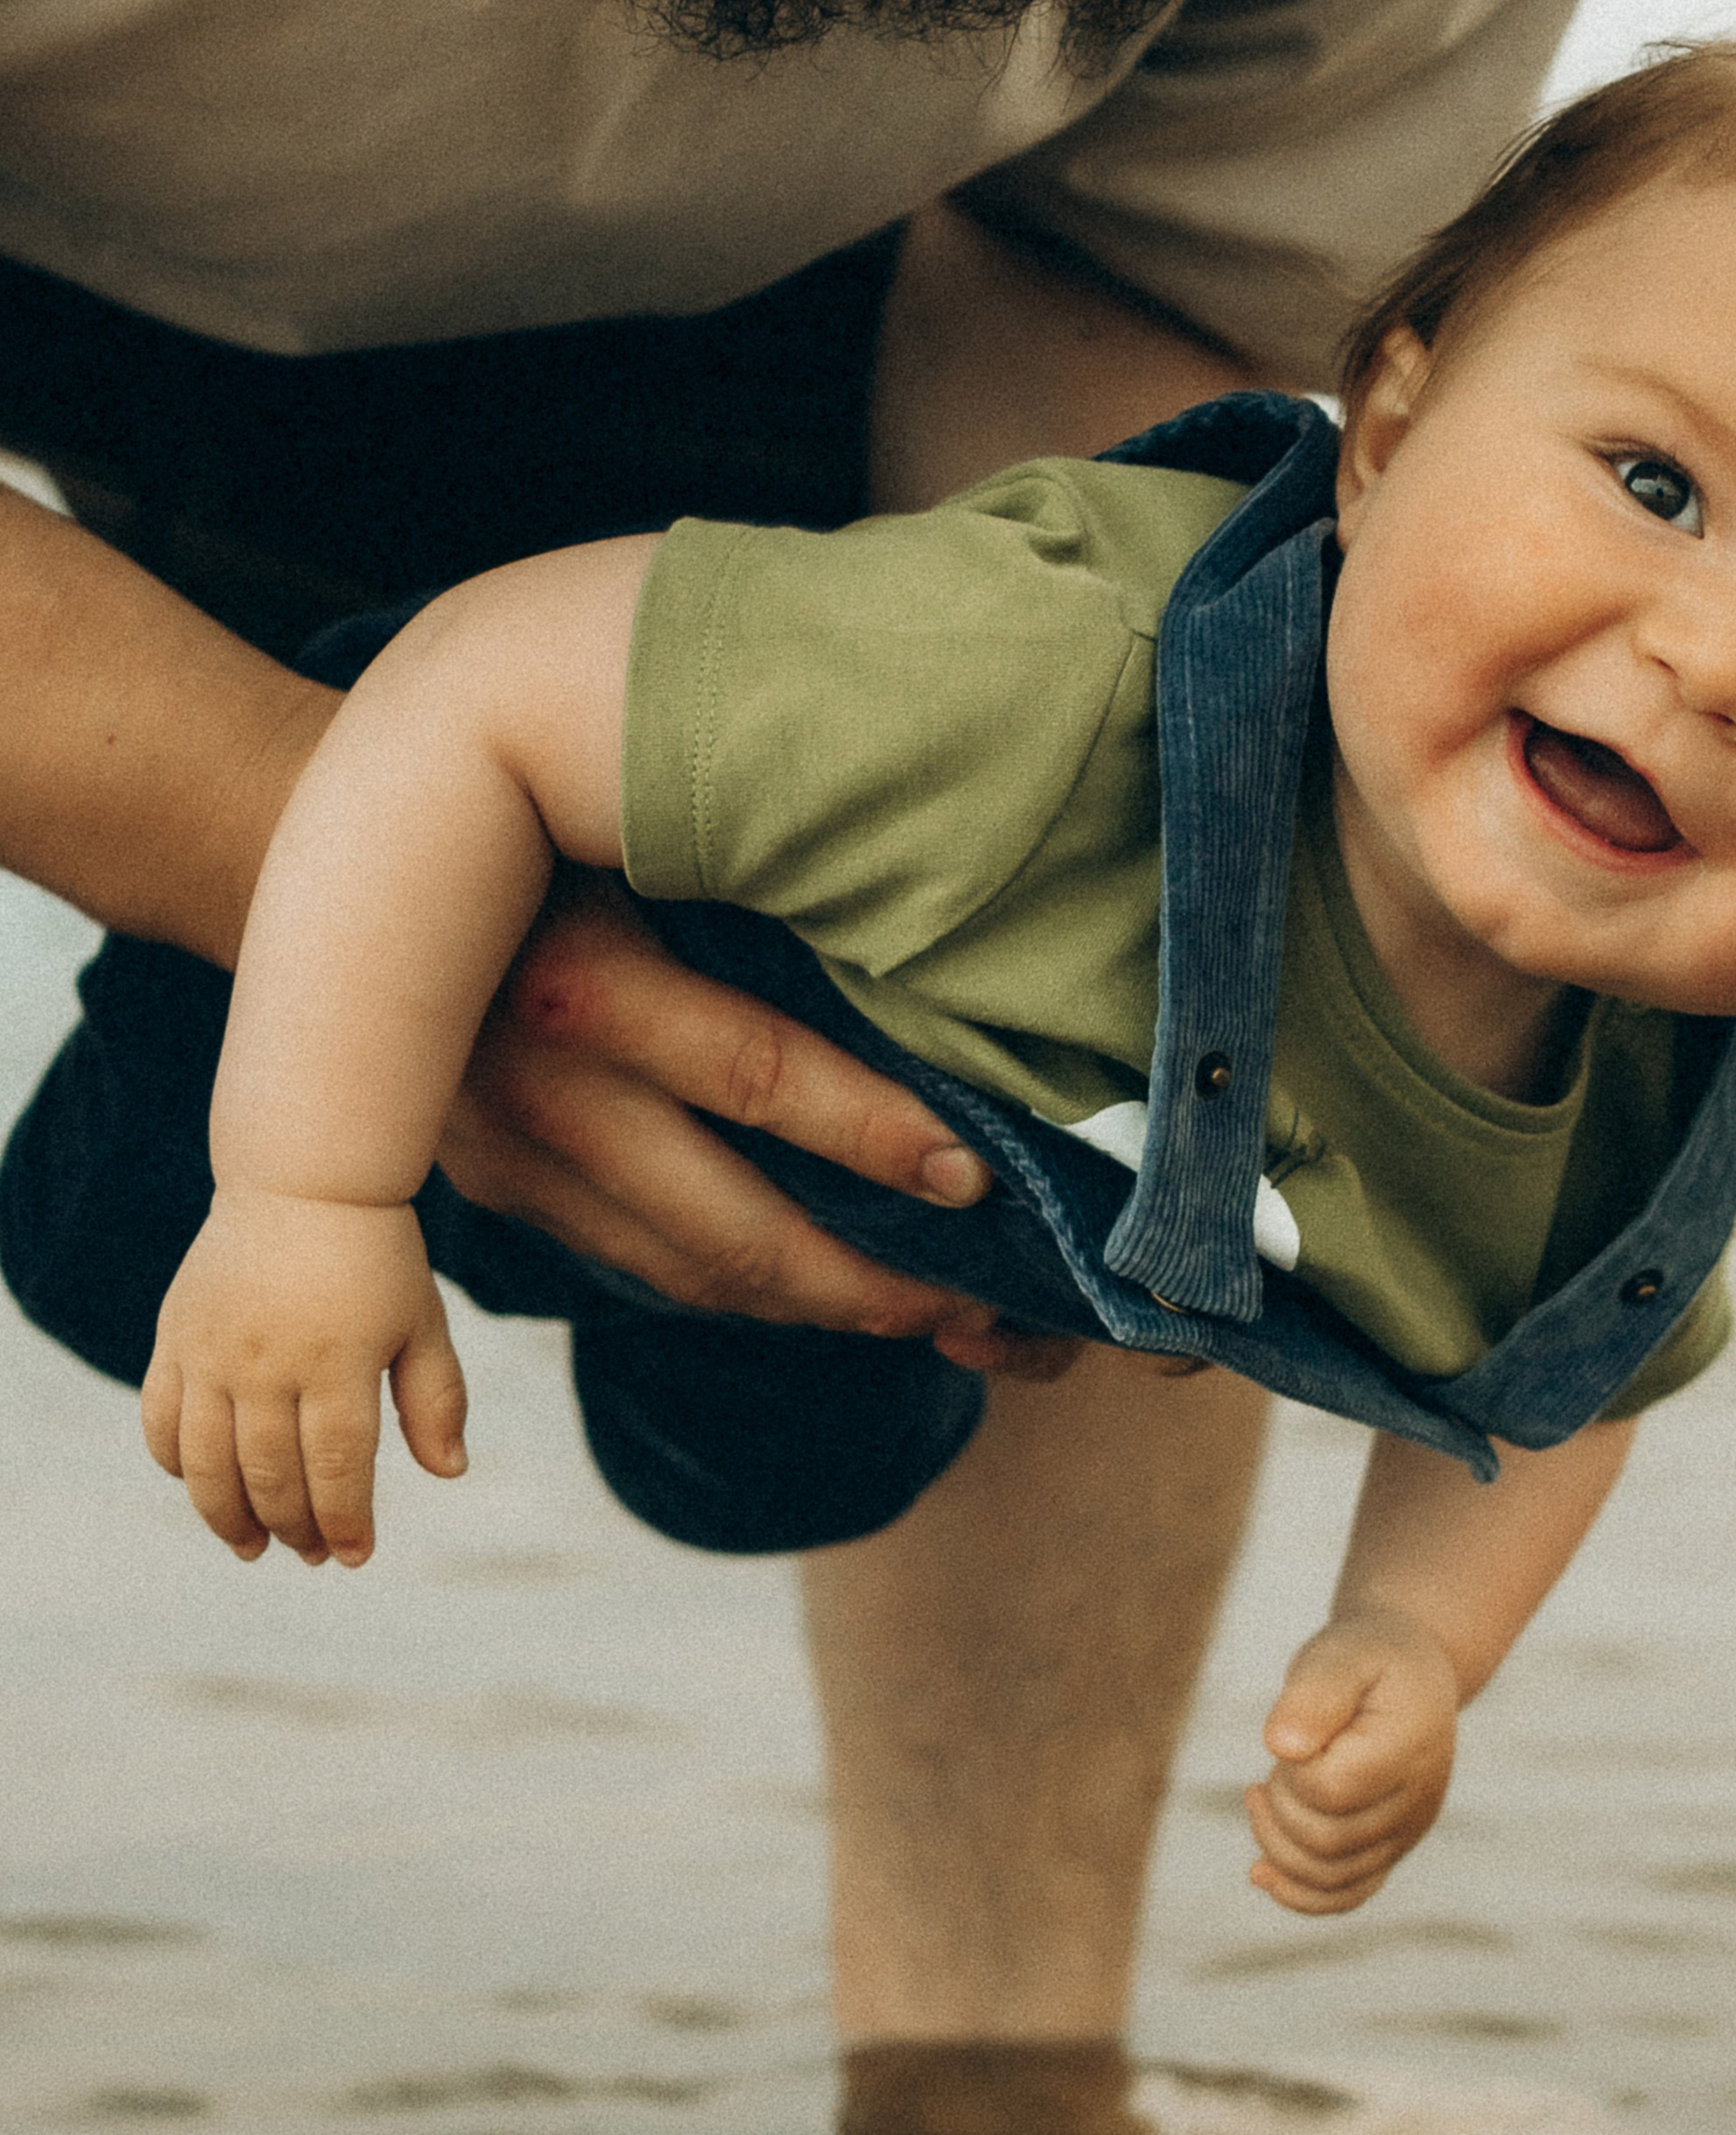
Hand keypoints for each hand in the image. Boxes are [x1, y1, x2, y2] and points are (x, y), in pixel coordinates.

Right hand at [142, 1189, 468, 1566]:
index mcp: (340, 1359)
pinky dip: (177, 1465)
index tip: (354, 1555)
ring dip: (229, 1517)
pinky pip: (161, 1421)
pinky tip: (205, 1486)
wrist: (303, 1181)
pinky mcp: (175, 1338)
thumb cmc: (376, 1258)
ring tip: (252, 1547)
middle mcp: (269, 1361)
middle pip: (272, 1475)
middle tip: (312, 1554)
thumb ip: (437, 1398)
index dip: (345, 1522)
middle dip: (294, 1529)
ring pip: (208, 1464)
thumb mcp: (423, 1320)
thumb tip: (450, 1472)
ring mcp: (213, 1352)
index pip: (337, 1468)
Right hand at [437, 876, 1074, 1380]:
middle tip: (984, 1307)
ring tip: (930, 1314)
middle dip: (872, 1283)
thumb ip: (753, 897)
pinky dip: (738, 1285)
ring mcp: (508, 1162)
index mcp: (582, 985)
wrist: (352, 865)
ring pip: (689, 1274)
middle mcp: (538, 1094)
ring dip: (815, 1306)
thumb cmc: (537, 821)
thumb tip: (929, 964)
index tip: (979, 1177)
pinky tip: (816, 1284)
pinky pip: (640, 1264)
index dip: (877, 1137)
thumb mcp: (633, 834)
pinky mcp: (497, 1192)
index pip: (760, 1082)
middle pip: (733, 1229)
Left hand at [1246, 1605, 1461, 1914]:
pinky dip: (1301, 1894)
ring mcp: (1406, 1832)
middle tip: (1276, 1761)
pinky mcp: (1389, 1849)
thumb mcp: (1340, 1653)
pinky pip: (1347, 1895)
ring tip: (1259, 1795)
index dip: (1291, 1770)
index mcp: (1410, 1747)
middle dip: (1279, 1804)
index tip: (1288, 1733)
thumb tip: (1281, 1747)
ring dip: (1277, 1845)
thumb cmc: (1366, 1655)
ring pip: (1329, 1876)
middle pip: (1326, 1842)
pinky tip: (1261, 1874)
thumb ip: (1314, 1694)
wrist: (1409, 1668)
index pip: (1330, 1791)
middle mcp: (1418, 1801)